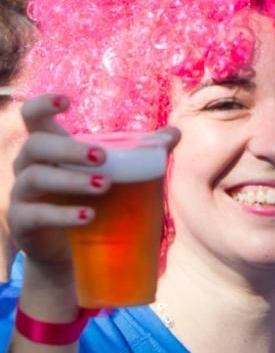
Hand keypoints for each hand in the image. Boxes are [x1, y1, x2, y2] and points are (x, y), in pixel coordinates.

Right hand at [8, 95, 179, 267]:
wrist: (68, 253)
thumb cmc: (90, 201)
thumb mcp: (113, 175)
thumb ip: (142, 152)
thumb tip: (174, 133)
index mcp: (48, 149)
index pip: (32, 117)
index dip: (42, 104)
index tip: (67, 100)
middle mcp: (28, 167)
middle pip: (35, 145)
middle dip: (68, 148)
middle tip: (103, 156)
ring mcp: (22, 195)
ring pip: (35, 177)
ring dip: (71, 179)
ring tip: (105, 186)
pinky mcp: (23, 224)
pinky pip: (36, 215)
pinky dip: (63, 215)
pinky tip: (89, 216)